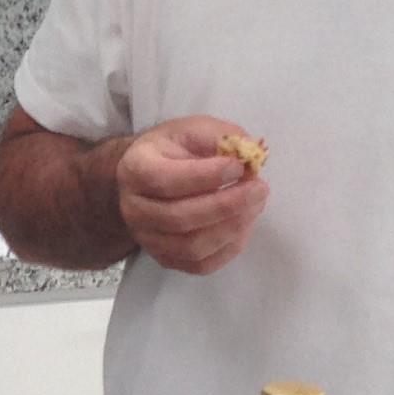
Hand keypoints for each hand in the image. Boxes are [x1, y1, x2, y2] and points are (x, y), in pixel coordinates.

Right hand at [114, 115, 269, 274]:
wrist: (149, 177)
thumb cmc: (174, 150)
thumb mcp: (193, 129)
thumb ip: (220, 137)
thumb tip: (251, 155)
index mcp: (136, 169)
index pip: (166, 179)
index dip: (206, 176)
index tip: (240, 166)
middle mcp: (134, 208)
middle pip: (180, 217)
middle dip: (227, 205)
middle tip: (260, 189)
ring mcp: (147, 238)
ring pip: (191, 246)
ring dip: (231, 228)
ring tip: (255, 206)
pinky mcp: (164, 258)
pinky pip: (200, 265)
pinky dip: (228, 248)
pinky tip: (243, 226)